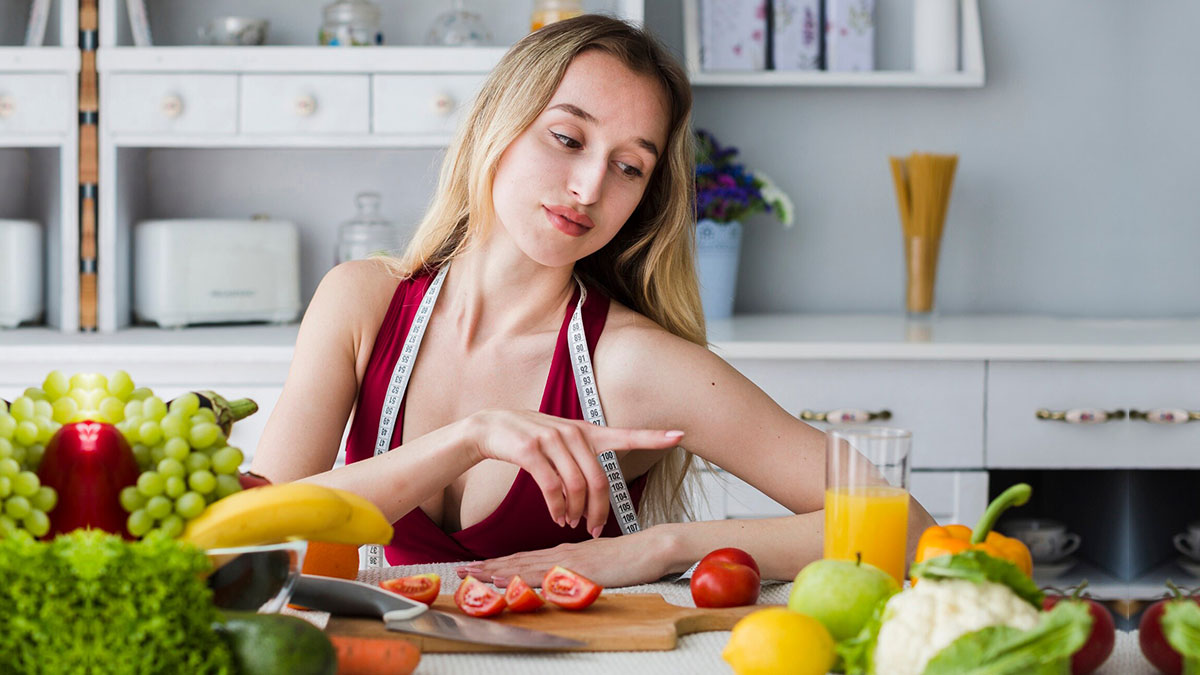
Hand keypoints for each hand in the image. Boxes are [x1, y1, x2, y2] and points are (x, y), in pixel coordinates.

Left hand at [455, 530, 674, 588]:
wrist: (655, 547)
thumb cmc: (634, 557)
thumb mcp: (601, 561)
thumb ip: (583, 566)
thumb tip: (567, 576)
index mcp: (566, 552)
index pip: (526, 557)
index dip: (501, 562)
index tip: (478, 566)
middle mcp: (562, 553)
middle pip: (518, 559)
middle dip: (487, 566)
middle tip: (460, 570)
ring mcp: (567, 561)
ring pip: (523, 565)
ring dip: (494, 570)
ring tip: (470, 574)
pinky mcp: (576, 569)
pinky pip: (541, 574)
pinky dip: (518, 576)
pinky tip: (502, 578)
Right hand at [459, 409, 682, 537]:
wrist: (491, 426)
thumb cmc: (531, 439)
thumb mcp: (561, 441)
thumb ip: (582, 459)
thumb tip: (595, 494)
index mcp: (587, 431)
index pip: (626, 433)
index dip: (654, 436)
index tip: (680, 434)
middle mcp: (574, 433)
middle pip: (600, 479)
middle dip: (600, 510)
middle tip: (595, 529)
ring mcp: (552, 440)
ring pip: (577, 486)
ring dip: (576, 511)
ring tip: (571, 523)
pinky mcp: (531, 451)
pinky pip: (552, 488)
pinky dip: (557, 507)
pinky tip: (557, 516)